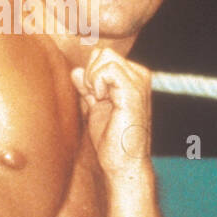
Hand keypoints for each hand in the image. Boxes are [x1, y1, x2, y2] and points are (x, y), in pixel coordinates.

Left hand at [70, 48, 153, 177]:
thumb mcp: (95, 108)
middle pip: (103, 53)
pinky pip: (108, 69)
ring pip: (105, 57)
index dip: (91, 73)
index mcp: (133, 78)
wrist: (122, 164)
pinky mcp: (133, 91)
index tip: (93, 97)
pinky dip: (97, 82)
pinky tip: (102, 100)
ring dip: (93, 78)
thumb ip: (87, 89)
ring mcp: (138, 82)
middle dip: (91, 73)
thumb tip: (76, 71)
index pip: (103, 56)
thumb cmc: (111, 141)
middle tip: (95, 98)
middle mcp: (139, 76)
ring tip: (99, 100)